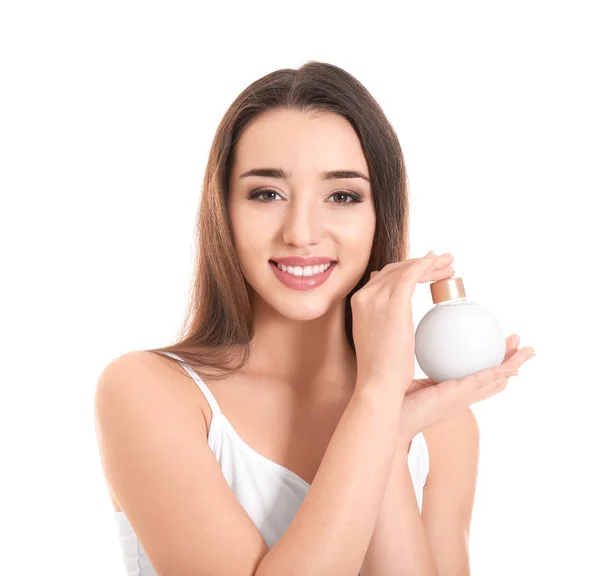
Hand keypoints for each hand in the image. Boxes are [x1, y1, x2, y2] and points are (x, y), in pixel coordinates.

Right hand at [351, 250, 454, 389]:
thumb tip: (398, 306)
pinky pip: (411, 275)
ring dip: (429, 263)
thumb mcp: (379, 338)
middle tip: (444, 262)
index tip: (428, 269)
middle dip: (420, 262)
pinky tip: (441, 266)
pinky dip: (427, 266)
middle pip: (394, 269)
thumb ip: (384, 318)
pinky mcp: (392, 304)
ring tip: (450, 264)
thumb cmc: (382, 370)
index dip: (407, 269)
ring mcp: (375, 298)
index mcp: (359, 303)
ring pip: (405, 269)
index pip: (385, 277)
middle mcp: (364, 296)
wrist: (377, 383)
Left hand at [396, 333, 535, 443]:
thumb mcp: (415, 377)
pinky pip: (481, 381)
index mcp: (455, 391)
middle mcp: (463, 396)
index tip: (504, 346)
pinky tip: (508, 364)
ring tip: (527, 351)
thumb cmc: (398, 398)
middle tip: (524, 347)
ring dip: (513, 366)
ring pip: (496, 380)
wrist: (390, 416)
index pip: (482, 377)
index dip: (497, 363)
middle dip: (513, 363)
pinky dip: (496, 373)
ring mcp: (461, 397)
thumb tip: (421, 337)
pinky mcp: (456, 395)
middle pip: (496, 380)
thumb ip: (424, 362)